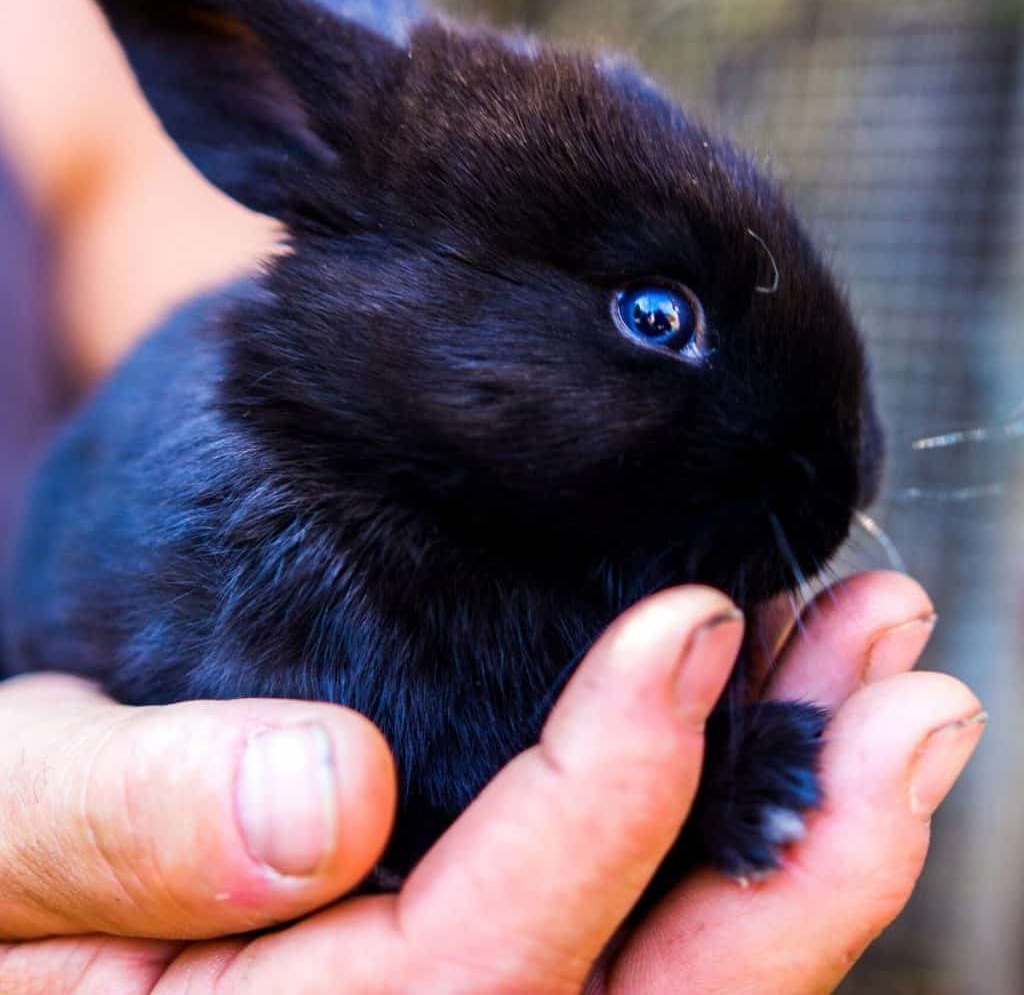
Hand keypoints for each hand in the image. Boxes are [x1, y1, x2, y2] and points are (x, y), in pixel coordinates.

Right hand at [0, 573, 981, 993]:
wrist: (28, 845)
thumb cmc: (2, 842)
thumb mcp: (11, 814)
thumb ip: (124, 823)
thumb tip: (318, 799)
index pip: (478, 963)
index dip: (604, 801)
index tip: (690, 631)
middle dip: (801, 851)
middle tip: (912, 694)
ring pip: (685, 963)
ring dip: (808, 814)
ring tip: (892, 675)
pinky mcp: (506, 946)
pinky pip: (658, 916)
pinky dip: (747, 812)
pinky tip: (799, 704)